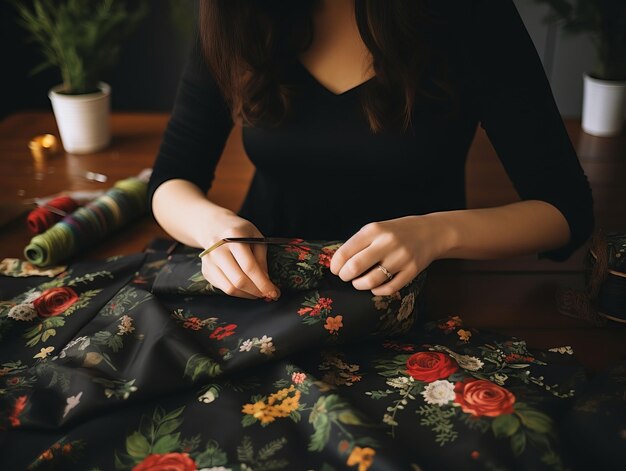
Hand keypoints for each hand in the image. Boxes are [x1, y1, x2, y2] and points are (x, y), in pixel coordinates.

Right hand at [200, 211, 279, 299]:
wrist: (214, 226)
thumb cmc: (240, 232)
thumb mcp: (256, 238)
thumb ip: (261, 259)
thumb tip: (266, 282)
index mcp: (232, 237)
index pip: (249, 267)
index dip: (263, 283)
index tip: (274, 292)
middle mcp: (217, 250)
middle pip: (238, 280)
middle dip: (256, 291)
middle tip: (267, 294)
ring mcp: (208, 261)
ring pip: (229, 288)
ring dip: (247, 295)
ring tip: (258, 292)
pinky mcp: (205, 271)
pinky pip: (223, 288)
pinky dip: (237, 292)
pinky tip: (245, 287)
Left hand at [329, 215, 451, 294]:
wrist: (430, 232)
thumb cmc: (396, 232)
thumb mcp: (376, 229)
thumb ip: (359, 243)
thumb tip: (338, 264)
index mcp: (374, 230)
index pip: (346, 252)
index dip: (336, 265)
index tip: (335, 270)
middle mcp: (387, 243)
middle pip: (355, 267)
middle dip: (345, 276)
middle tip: (346, 277)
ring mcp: (401, 258)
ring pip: (371, 281)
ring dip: (359, 285)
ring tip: (359, 282)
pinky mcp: (412, 271)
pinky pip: (388, 289)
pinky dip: (377, 291)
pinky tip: (375, 286)